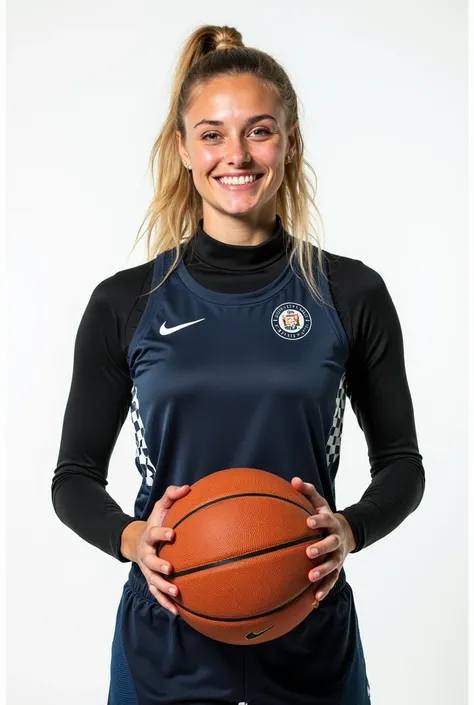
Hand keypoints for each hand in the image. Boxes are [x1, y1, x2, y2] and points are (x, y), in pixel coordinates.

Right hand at [127, 484, 189, 615]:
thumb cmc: (157, 523)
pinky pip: (158, 594)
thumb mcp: (160, 507)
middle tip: (171, 568)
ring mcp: (148, 570)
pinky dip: (166, 603)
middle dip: (159, 565)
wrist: (137, 542)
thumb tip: (187, 487)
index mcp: (149, 535)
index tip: (173, 534)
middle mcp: (146, 554)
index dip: (161, 534)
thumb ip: (171, 495)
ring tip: (177, 593)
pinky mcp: (152, 581)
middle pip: (150, 561)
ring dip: (163, 588)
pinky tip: (177, 612)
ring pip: (153, 581)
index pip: (153, 533)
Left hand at [291, 477, 354, 603]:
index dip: (318, 520)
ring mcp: (338, 555)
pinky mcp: (337, 568)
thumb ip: (307, 491)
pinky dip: (324, 589)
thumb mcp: (318, 503)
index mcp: (331, 522)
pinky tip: (314, 598)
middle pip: (331, 543)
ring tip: (311, 578)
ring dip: (323, 571)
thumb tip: (293, 480)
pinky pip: (332, 580)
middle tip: (309, 552)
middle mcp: (336, 539)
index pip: (325, 520)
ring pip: (333, 564)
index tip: (308, 522)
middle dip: (321, 548)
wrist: (346, 532)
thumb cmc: (324, 517)